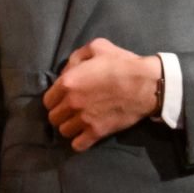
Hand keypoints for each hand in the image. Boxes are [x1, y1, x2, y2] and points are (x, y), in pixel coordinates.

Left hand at [44, 38, 160, 151]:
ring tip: (79, 123)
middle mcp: (72, 102)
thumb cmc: (122, 63)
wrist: (145, 84)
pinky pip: (78, 145)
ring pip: (64, 132)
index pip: (48, 100)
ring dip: (69, 128)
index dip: (55, 100)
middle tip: (71, 112)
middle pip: (53, 118)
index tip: (64, 100)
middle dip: (61, 115)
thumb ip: (77, 57)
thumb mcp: (97, 47)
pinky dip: (79, 142)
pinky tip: (85, 135)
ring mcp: (84, 119)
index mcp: (68, 82)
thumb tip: (66, 72)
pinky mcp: (97, 132)